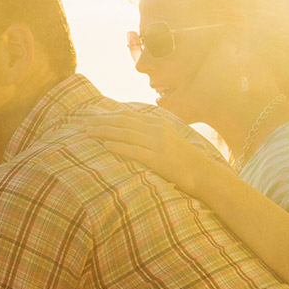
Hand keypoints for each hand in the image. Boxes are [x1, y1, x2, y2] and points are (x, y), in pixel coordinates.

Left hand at [82, 110, 221, 196]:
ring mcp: (158, 144)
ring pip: (125, 133)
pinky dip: (118, 146)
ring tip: (88, 133)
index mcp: (158, 123)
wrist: (204, 173)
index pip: (128, 115)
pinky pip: (134, 150)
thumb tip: (134, 131)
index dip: (108, 115)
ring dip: (104, 131)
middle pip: (123, 122)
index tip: (93, 116)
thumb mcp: (169, 139)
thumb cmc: (185, 159)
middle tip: (84, 124)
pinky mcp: (158, 159)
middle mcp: (157, 130)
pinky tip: (105, 145)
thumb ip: (153, 132)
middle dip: (101, 121)